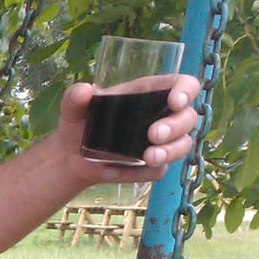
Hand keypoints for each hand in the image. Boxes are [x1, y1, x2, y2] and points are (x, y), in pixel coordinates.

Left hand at [59, 77, 202, 181]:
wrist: (70, 156)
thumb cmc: (78, 122)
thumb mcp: (73, 107)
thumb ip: (75, 96)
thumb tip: (84, 91)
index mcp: (149, 94)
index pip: (183, 85)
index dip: (186, 91)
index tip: (175, 101)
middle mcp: (162, 117)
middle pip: (188, 118)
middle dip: (177, 126)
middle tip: (154, 134)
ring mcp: (161, 143)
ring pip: (183, 145)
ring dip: (171, 151)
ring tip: (149, 157)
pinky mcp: (152, 166)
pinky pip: (159, 171)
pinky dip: (145, 172)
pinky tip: (123, 170)